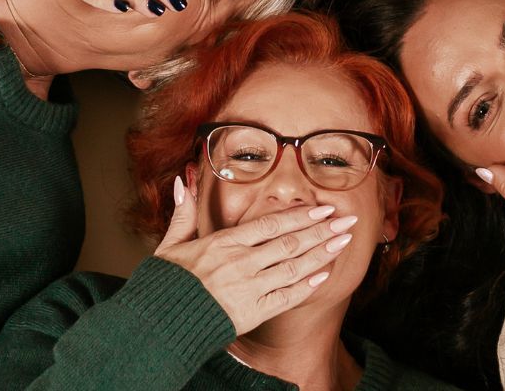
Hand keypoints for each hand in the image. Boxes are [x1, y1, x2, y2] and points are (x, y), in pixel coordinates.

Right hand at [155, 177, 353, 334]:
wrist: (158, 324)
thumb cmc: (165, 284)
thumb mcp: (171, 244)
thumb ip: (184, 212)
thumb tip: (183, 180)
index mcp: (224, 242)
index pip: (271, 224)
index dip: (300, 215)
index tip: (323, 207)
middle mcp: (241, 263)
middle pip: (290, 243)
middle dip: (322, 230)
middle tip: (346, 220)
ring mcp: (249, 289)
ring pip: (294, 267)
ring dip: (322, 254)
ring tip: (343, 242)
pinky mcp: (252, 314)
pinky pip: (286, 298)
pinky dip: (306, 286)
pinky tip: (324, 275)